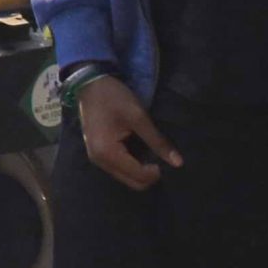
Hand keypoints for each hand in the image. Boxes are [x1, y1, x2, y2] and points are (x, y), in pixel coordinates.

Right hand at [77, 74, 181, 189]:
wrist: (89, 83)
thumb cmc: (113, 98)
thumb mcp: (138, 117)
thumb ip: (157, 141)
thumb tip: (178, 163)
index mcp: (108, 153)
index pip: (140, 176)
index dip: (157, 171)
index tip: (166, 154)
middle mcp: (100, 161)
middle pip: (133, 183)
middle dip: (150, 175)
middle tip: (159, 155)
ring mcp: (97, 158)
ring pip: (126, 178)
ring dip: (141, 170)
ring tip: (150, 152)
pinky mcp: (97, 153)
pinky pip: (119, 169)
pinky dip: (132, 165)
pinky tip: (138, 149)